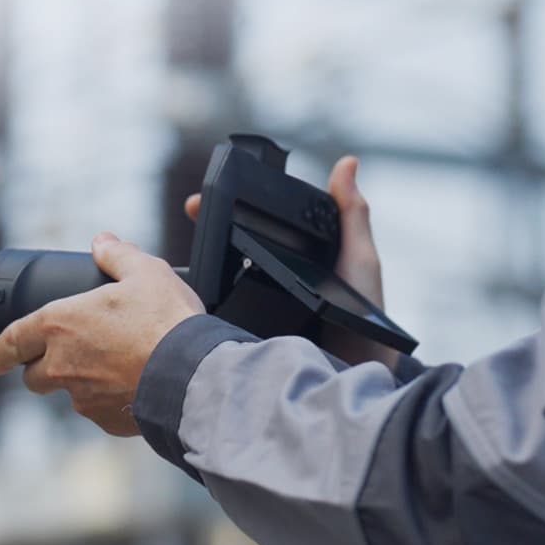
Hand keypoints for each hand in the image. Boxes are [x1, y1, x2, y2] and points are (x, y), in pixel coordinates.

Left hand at [0, 232, 204, 436]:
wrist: (193, 374)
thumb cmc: (166, 320)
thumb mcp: (145, 272)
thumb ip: (118, 255)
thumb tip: (103, 242)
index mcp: (59, 324)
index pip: (10, 342)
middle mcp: (62, 365)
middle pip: (34, 376)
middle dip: (41, 368)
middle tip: (66, 356)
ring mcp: (83, 397)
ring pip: (70, 393)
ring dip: (82, 382)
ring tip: (117, 366)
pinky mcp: (106, 421)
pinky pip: (100, 410)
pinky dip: (111, 400)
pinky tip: (136, 385)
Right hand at [186, 154, 398, 368]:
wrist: (359, 381)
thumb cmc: (368, 323)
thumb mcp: (360, 263)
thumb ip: (352, 216)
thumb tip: (347, 163)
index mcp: (293, 265)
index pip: (250, 234)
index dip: (221, 215)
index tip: (194, 204)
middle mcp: (270, 288)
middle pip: (226, 261)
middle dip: (201, 242)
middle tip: (189, 220)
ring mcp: (256, 319)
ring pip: (216, 296)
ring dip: (195, 283)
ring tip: (176, 267)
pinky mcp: (248, 348)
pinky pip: (220, 330)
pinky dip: (204, 320)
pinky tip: (187, 309)